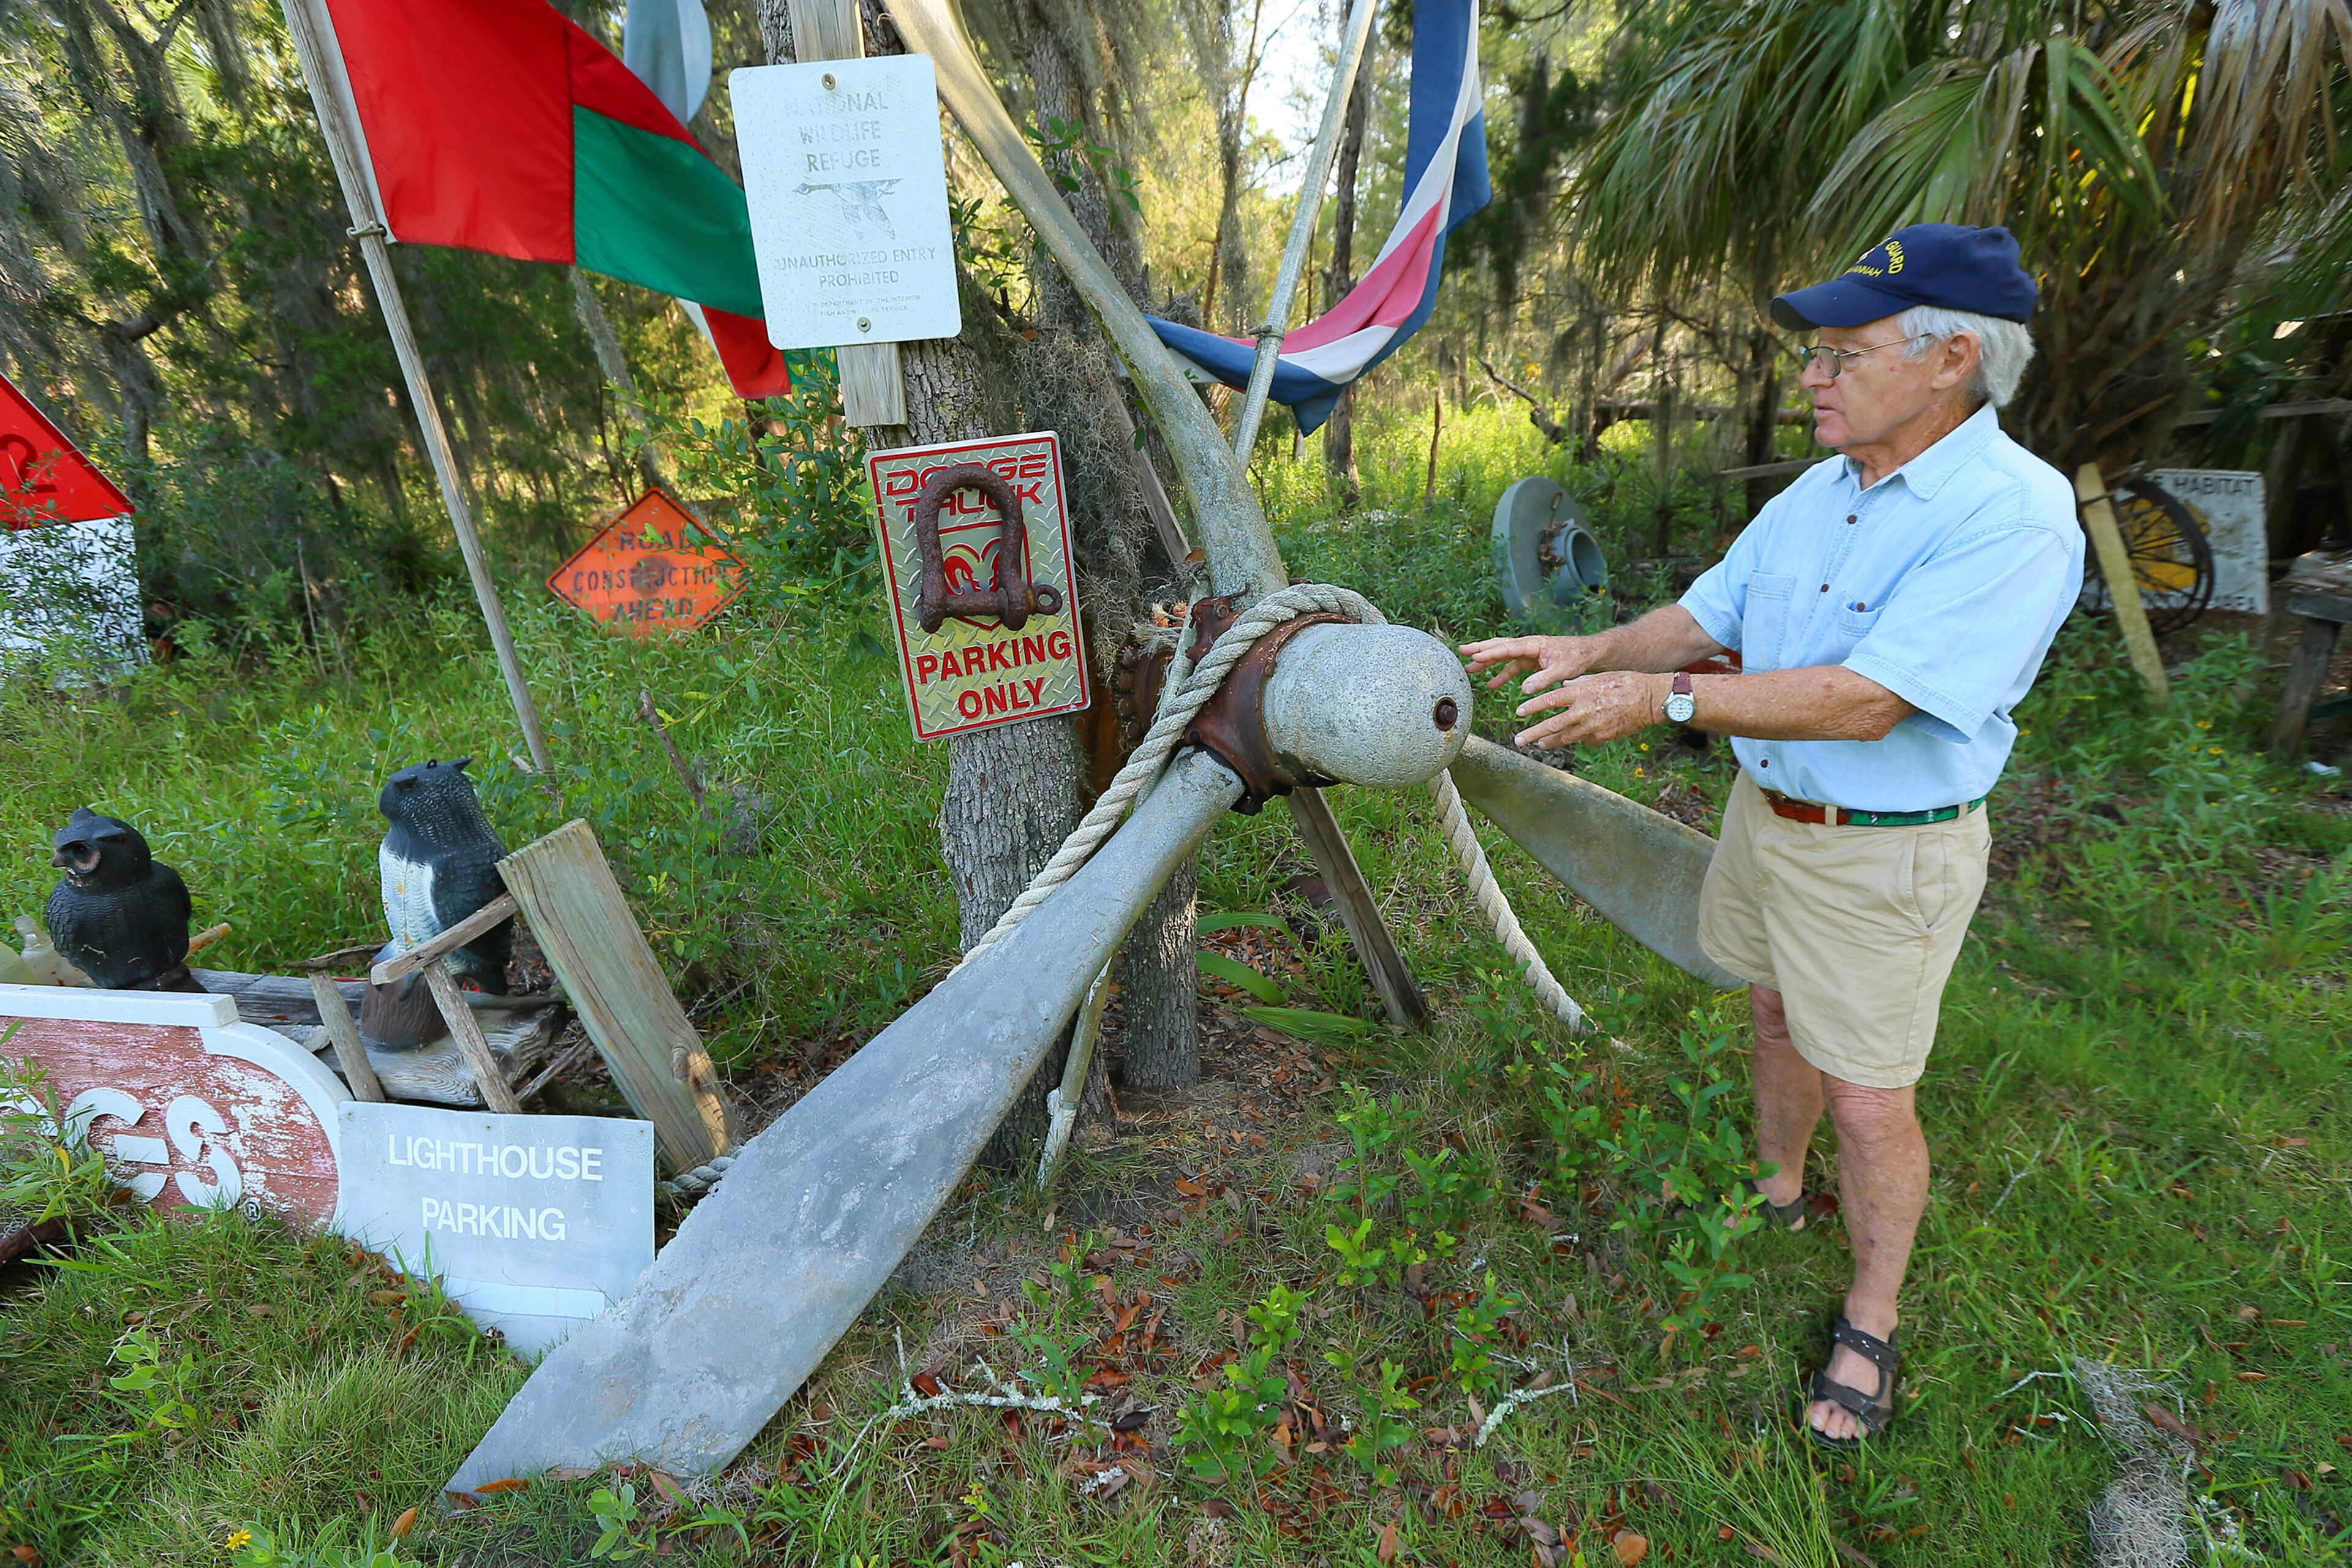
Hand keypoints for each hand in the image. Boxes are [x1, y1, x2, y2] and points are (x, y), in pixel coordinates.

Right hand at [1458, 633, 1597, 693]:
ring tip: (1469, 669)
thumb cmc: (1577, 657)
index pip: (1507, 647)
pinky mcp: (1531, 660)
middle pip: (1499, 646)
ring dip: (1486, 662)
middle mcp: (1528, 645)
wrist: (1588, 652)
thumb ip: (1543, 679)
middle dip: (1480, 649)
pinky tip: (1491, 685)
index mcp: (1534, 644)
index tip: (1474, 655)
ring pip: (1502, 655)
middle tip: (1461, 651)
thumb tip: (1525, 689)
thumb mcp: (1563, 670)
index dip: (1490, 652)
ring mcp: (1528, 652)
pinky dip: (1501, 674)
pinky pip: (1511, 666)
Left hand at [1512, 671, 1668, 748]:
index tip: (1519, 712)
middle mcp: (1584, 710)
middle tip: (1518, 740)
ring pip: (1565, 737)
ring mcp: (1593, 726)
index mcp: (1581, 692)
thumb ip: (1577, 684)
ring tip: (1538, 744)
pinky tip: (1569, 740)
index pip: (1549, 700)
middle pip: (1552, 725)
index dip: (1532, 707)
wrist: (1650, 699)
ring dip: (1549, 741)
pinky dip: (1576, 739)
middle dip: (1532, 733)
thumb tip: (1562, 685)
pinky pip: (1584, 740)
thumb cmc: (1624, 683)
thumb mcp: (1598, 678)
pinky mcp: (1602, 737)